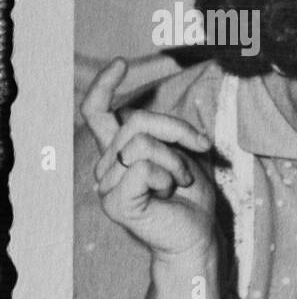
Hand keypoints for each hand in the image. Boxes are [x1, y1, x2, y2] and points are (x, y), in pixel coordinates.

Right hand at [81, 57, 218, 262]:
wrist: (197, 235)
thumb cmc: (192, 197)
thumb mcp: (184, 153)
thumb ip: (165, 133)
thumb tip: (168, 126)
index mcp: (118, 151)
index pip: (96, 112)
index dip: (103, 85)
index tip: (121, 63)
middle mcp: (106, 165)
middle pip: (136, 121)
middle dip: (177, 131)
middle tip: (197, 152)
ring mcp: (106, 185)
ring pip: (142, 144)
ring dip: (175, 161)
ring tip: (180, 182)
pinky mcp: (116, 202)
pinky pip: (142, 167)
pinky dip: (167, 175)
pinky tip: (169, 193)